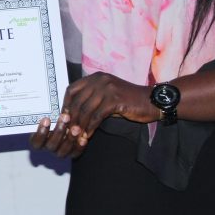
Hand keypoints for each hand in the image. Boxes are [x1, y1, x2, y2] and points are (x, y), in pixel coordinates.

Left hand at [30, 72, 154, 157]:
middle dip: (71, 118)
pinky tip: (88, 136)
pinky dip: (90, 128)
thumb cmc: (128, 101)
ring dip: (79, 125)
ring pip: (86, 109)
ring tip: (75, 137)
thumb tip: (72, 114)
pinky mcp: (115, 99)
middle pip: (77, 100)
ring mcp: (107, 88)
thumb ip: (91, 100)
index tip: (63, 118)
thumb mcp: (107, 95)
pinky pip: (97, 116)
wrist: (151, 101)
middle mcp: (99, 80)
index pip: (72, 89)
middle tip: (66, 132)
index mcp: (95, 77)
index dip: (65, 104)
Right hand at [30, 112, 87, 158]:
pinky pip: (75, 153)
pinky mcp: (71, 152)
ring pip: (63, 151)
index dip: (40, 132)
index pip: (36, 142)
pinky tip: (84, 138)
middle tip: (65, 117)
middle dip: (58, 131)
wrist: (65, 118)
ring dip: (70, 138)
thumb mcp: (46, 111)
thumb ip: (45, 110)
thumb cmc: (53, 113)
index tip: (46, 119)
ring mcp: (59, 151)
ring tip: (76, 128)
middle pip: (51, 145)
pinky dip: (79, 146)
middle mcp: (48, 147)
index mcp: (38, 140)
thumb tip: (38, 98)